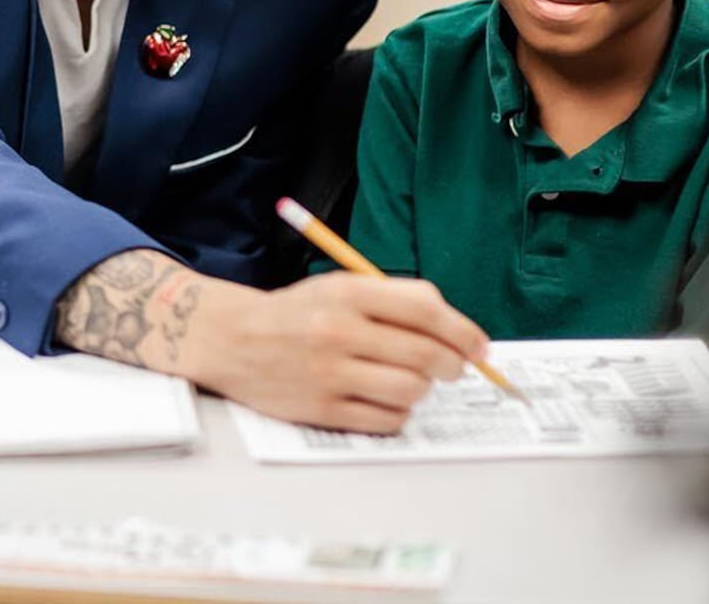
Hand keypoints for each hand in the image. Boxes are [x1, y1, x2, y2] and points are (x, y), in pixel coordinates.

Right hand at [193, 272, 488, 433]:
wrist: (229, 337)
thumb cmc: (295, 313)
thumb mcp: (339, 288)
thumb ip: (394, 300)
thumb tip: (456, 332)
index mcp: (346, 293)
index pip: (426, 311)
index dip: (464, 332)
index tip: (479, 347)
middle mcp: (337, 330)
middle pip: (426, 355)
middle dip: (451, 365)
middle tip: (451, 368)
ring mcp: (328, 372)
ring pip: (411, 391)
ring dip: (421, 389)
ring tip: (408, 381)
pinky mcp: (321, 408)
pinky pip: (386, 420)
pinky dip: (397, 413)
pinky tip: (383, 399)